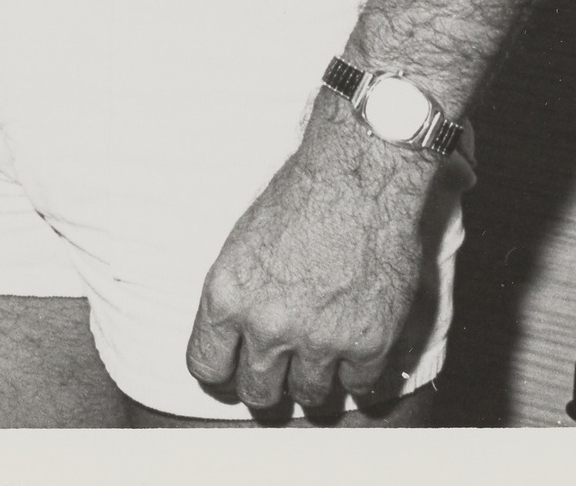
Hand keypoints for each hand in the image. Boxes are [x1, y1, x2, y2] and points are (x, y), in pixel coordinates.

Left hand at [185, 101, 449, 416]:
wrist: (358, 177)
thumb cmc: (299, 196)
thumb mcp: (241, 245)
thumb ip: (238, 299)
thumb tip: (236, 339)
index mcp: (226, 297)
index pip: (206, 367)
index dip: (222, 373)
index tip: (234, 371)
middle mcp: (267, 326)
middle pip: (258, 394)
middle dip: (268, 387)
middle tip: (282, 373)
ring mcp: (319, 340)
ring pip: (310, 397)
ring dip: (316, 383)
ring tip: (322, 359)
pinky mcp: (369, 344)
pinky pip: (359, 388)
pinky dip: (359, 376)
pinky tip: (357, 355)